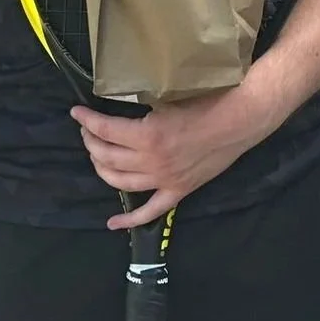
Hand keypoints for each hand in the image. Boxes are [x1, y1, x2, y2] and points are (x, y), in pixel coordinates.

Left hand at [72, 85, 275, 229]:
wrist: (243, 117)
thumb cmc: (211, 100)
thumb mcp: (170, 97)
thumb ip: (145, 106)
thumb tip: (121, 104)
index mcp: (148, 135)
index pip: (105, 130)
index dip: (87, 121)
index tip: (76, 113)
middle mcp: (151, 161)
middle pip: (107, 157)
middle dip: (91, 142)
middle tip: (88, 131)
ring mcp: (164, 180)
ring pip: (120, 182)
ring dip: (102, 169)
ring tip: (98, 155)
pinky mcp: (178, 190)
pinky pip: (150, 211)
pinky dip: (130, 220)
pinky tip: (112, 223)